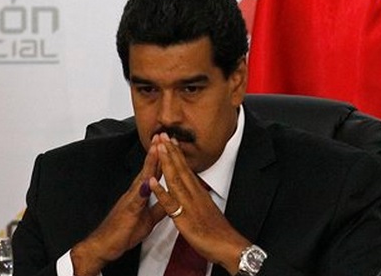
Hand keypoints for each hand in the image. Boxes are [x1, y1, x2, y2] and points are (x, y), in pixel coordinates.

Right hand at [70, 142, 165, 275]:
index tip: (169, 144)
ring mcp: (130, 200)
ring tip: (157, 148)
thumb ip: (159, 208)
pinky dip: (142, 189)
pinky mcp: (128, 211)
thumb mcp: (148, 219)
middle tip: (163, 135)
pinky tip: (148, 180)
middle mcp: (135, 193)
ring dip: (150, 162)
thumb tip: (170, 200)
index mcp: (140, 194)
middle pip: (148, 168)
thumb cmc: (123, 232)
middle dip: (156, 152)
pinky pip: (136, 198)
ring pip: (143, 177)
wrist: (104, 246)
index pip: (154, 172)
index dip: (162, 158)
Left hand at [150, 133, 250, 274]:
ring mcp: (189, 205)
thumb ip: (198, 199)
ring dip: (167, 163)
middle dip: (171, 151)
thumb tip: (195, 191)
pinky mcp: (184, 218)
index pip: (187, 169)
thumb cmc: (217, 232)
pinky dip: (161, 192)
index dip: (178, 154)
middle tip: (164, 134)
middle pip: (181, 169)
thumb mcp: (207, 210)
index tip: (172, 140)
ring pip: (176, 180)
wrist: (228, 245)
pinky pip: (170, 203)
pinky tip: (152, 181)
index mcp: (199, 193)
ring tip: (159, 148)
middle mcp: (195, 195)